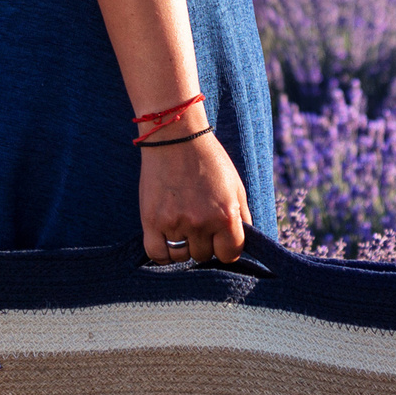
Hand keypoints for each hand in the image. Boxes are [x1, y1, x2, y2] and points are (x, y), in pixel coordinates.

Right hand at [140, 124, 248, 264]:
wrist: (175, 138)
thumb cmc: (209, 160)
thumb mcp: (235, 186)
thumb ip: (242, 217)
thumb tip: (244, 243)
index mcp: (226, 215)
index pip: (230, 254)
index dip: (227, 248)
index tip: (221, 239)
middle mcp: (201, 223)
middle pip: (204, 256)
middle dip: (204, 243)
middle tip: (199, 222)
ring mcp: (174, 223)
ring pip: (181, 256)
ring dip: (184, 246)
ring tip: (183, 225)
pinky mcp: (151, 221)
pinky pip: (157, 255)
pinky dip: (163, 253)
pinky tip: (167, 240)